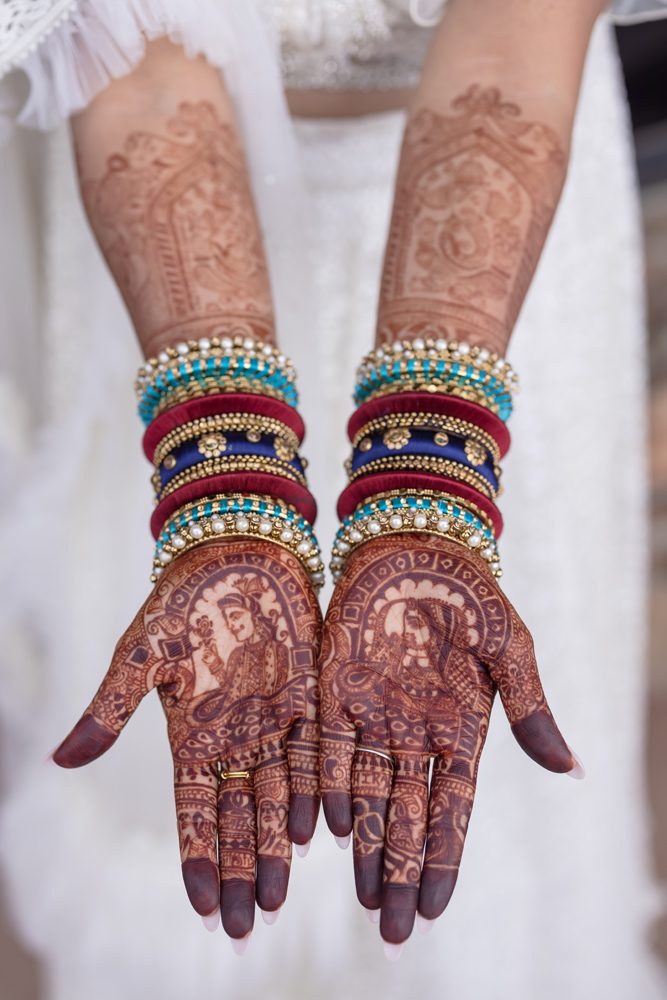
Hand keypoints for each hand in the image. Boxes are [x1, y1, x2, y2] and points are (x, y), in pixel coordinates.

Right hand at [54, 540, 321, 938]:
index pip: (194, 813)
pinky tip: (325, 830)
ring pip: (280, 798)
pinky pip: (316, 754)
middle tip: (253, 927)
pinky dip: (320, 791)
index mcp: (191, 735)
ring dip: (281, 847)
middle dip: (244, 873)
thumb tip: (59, 761)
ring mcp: (274, 721)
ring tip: (283, 897)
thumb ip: (112, 708)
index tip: (209, 909)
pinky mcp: (310, 697)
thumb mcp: (141, 654)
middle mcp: (234, 738)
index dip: (199, 860)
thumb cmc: (182, 598)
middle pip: (240, 819)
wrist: (236, 552)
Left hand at [319, 534, 578, 943]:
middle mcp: (413, 734)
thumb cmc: (470, 592)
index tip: (433, 911)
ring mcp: (372, 715)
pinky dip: (326, 790)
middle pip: (406, 816)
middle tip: (391, 930)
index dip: (443, 861)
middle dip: (400, 873)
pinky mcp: (333, 691)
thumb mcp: (509, 648)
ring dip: (365, 846)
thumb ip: (529, 709)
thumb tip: (573, 771)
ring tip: (362, 897)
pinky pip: (328, 750)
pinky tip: (325, 831)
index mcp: (458, 730)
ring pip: (365, 794)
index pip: (451, 810)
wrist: (414, 543)